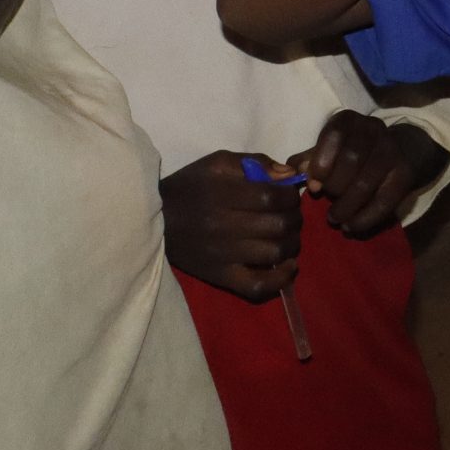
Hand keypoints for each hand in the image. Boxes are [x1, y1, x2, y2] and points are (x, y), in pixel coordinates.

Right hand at [160, 149, 302, 302]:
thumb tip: (288, 175)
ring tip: (288, 235)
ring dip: (292, 243)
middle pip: (278, 224)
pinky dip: (281, 279)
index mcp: (221, 193)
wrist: (156, 222)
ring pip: (275, 252)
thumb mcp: (217, 163)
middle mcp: (222, 225)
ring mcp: (223, 255)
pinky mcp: (221, 277)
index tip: (288, 194)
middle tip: (291, 214)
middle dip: (294, 217)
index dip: (289, 195)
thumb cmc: (190, 187)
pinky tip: (288, 266)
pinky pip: (258, 286)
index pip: (272, 196)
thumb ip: (254, 163)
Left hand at [293, 110, 438, 236]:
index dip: (321, 162)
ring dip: (347, 206)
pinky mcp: (405, 174)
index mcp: (348, 120)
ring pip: (367, 180)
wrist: (396, 150)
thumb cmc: (350, 152)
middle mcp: (373, 129)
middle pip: (352, 158)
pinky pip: (385, 200)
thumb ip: (309, 160)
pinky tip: (352, 226)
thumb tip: (291, 171)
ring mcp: (392, 150)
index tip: (313, 186)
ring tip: (335, 219)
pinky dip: (365, 217)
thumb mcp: (328, 150)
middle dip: (335, 186)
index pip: (334, 134)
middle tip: (326, 203)